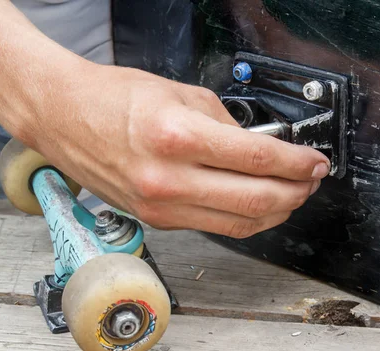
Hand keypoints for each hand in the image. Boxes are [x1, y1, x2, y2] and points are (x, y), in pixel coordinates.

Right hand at [22, 63, 330, 237]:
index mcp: (177, 136)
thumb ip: (228, 126)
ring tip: (293, 194)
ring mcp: (161, 206)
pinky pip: (216, 227)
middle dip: (296, 192)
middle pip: (255, 200)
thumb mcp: (182, 94)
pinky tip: (259, 205)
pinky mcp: (158, 220)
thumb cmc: (114, 98)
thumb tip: (262, 150)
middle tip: (311, 180)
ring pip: (239, 223)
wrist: (64, 116)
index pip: (257, 158)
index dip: (297, 163)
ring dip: (277, 211)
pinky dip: (246, 219)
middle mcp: (168, 178)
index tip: (315, 162)